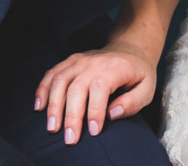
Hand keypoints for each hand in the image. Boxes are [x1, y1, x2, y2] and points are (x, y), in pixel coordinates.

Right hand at [33, 43, 157, 144]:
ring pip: (60, 80)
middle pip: (77, 87)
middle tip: (70, 139)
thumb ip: (133, 102)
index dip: (95, 110)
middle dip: (71, 116)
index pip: (100, 87)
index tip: (94, 131)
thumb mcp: (147, 88)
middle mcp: (94, 62)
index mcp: (115, 67)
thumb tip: (112, 114)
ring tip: (52, 128)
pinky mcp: (69, 62)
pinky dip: (43, 89)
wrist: (129, 49)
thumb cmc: (138, 73)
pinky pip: (52, 73)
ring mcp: (79, 60)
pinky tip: (39, 107)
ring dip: (54, 105)